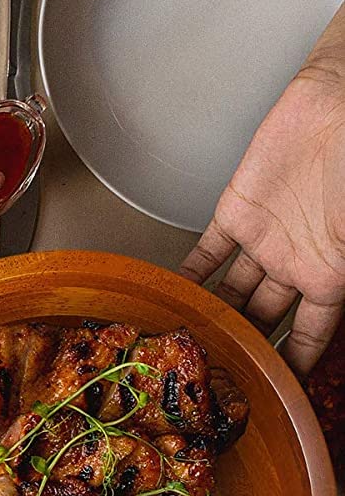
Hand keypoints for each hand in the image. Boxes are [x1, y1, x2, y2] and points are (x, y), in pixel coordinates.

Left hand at [179, 44, 344, 374]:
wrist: (344, 98)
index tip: (274, 397)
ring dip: (208, 318)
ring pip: (231, 291)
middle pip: (264, 318)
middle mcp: (298, 263)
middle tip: (209, 379)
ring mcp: (266, 239)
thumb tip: (334, 310)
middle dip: (241, 347)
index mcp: (337, 274)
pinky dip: (186, 277)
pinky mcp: (237, 211)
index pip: (314, 336)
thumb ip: (344, 270)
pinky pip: (206, 254)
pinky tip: (167, 300)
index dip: (295, 366)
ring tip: (181, 350)